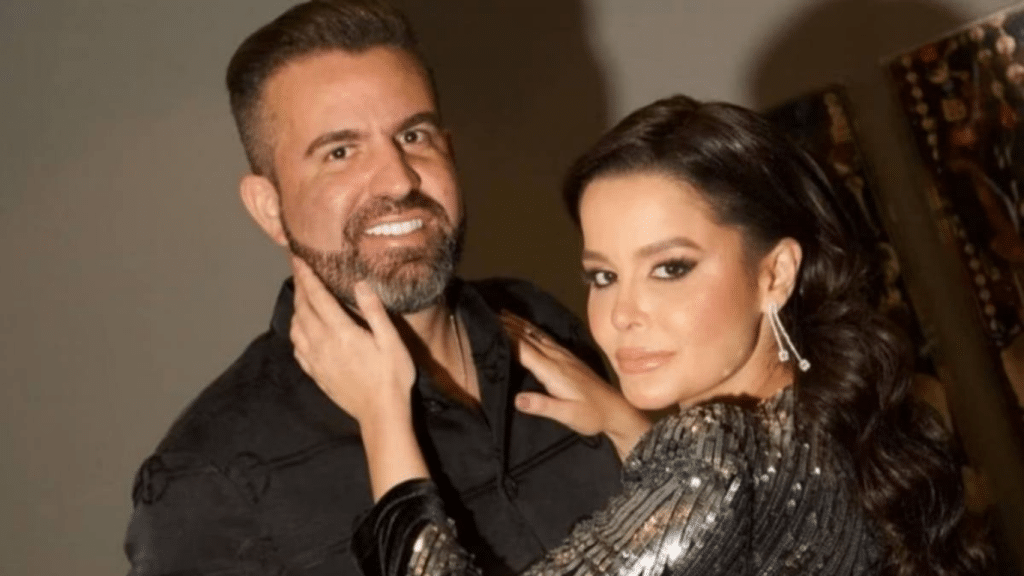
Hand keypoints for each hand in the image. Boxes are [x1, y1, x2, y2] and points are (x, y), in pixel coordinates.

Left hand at [289, 257, 415, 426]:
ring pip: (296, 328)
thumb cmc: (392, 376)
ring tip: (301, 296)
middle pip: (303, 309)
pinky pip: (298, 348)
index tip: (298, 259)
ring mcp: (316, 361)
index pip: (317, 297)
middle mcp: (323, 344)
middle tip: (298, 270)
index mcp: (341, 333)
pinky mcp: (316, 374)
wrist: (381, 414)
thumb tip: (360, 284)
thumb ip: (374, 311)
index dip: (307, 276)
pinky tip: (301, 329)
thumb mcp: (391, 341)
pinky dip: (295, 332)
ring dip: (296, 308)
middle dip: (299, 287)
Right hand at [501, 312, 650, 458]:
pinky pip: (545, 338)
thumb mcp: (567, 416)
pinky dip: (532, 330)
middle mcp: (558, 358)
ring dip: (519, 323)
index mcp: (554, 371)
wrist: (616, 410)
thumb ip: (543, 406)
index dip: (506, 337)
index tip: (488, 326)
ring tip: (502, 314)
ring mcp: (564, 356)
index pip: (524, 350)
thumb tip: (517, 399)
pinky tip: (527, 327)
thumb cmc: (591, 416)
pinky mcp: (568, 358)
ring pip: (537, 335)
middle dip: (508, 325)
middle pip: (528, 337)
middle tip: (488, 314)